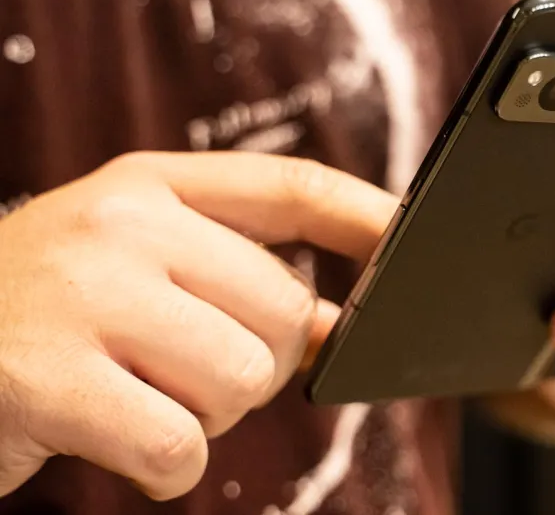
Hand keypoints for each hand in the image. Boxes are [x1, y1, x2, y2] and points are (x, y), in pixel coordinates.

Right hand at [0, 152, 392, 499]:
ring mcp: (80, 292)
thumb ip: (227, 276)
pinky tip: (114, 440)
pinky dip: (164, 466)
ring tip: (140, 399)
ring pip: (242, 379)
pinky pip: (178, 444)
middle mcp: (120, 222)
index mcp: (147, 187)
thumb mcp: (128, 267)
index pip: (290, 187)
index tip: (417, 241)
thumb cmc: (37, 321)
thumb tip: (342, 323)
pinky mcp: (44, 376)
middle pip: (287, 312)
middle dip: (262, 367)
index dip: (369, 216)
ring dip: (208, 417)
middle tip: (187, 374)